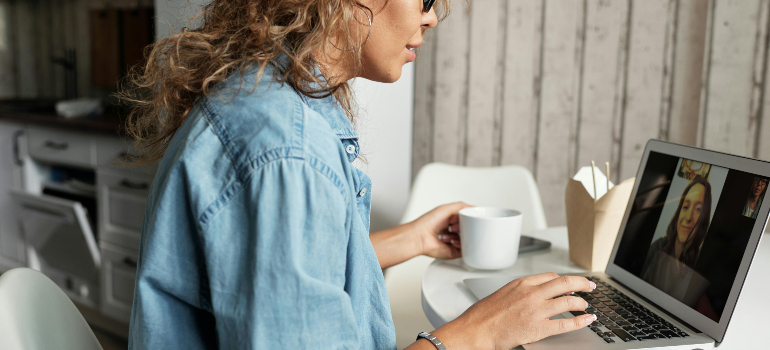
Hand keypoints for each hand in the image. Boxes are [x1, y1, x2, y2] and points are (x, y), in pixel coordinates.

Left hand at [411, 202, 470, 258]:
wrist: (420, 236)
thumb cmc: (428, 222)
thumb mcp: (446, 208)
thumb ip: (462, 206)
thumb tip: (474, 208)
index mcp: (449, 221)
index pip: (465, 220)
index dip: (466, 218)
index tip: (464, 217)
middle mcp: (451, 231)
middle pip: (467, 230)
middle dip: (464, 227)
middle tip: (455, 225)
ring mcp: (452, 242)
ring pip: (467, 240)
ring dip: (461, 235)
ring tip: (451, 232)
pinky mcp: (453, 252)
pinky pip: (465, 250)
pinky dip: (461, 245)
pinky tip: (453, 241)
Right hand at [431, 273, 596, 348]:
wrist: (476, 329)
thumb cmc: (483, 314)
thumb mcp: (502, 293)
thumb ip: (520, 291)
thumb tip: (534, 294)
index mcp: (522, 283)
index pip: (551, 276)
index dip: (565, 280)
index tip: (571, 284)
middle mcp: (532, 293)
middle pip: (566, 282)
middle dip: (582, 283)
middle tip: (590, 286)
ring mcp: (537, 310)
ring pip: (569, 301)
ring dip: (582, 303)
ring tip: (586, 306)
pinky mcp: (539, 328)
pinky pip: (567, 323)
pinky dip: (581, 321)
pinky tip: (588, 320)